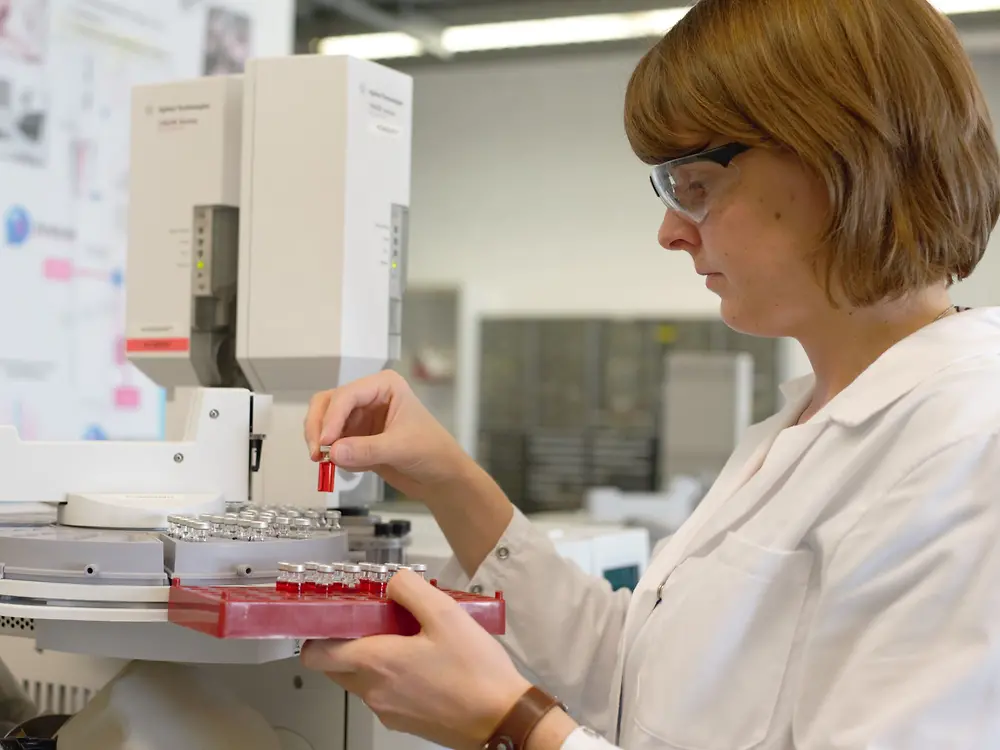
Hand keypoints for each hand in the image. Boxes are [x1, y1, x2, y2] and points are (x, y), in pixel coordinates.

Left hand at [300, 570, 531, 749]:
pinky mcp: (407, 723)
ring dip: (373, 657)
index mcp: (375, 664)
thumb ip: (410, 589)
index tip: (340, 613)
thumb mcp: (445, 614)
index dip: (319, 631)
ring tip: (410, 635)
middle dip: (348, 641)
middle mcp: (373, 693)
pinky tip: (425, 659)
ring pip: (362, 679)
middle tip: (379, 618)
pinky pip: (385, 693)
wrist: (503, 720)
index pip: (317, 654)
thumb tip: (392, 582)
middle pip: (338, 666)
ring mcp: (389, 711)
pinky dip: (393, 674)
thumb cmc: (475, 670)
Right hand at [304, 370, 471, 501]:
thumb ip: (366, 449)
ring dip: (321, 442)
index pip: (346, 395)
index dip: (331, 418)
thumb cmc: (432, 452)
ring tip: (326, 464)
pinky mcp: (357, 439)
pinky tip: (354, 468)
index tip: (325, 443)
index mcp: (383, 386)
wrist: (442, 478)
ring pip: (324, 423)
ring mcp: (360, 418)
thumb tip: (332, 452)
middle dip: (318, 428)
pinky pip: (333, 444)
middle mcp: (368, 397)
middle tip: (316, 454)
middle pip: (327, 404)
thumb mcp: (401, 448)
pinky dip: (334, 456)